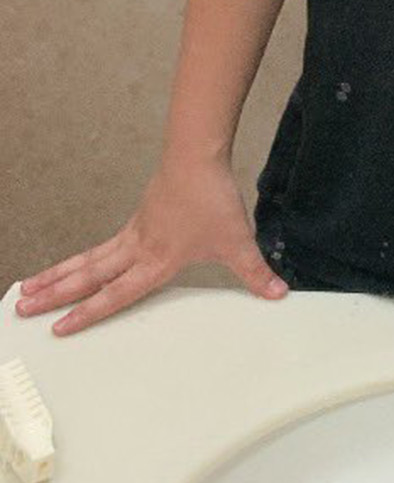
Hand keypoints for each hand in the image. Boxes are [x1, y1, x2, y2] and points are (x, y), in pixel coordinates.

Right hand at [14, 155, 286, 335]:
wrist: (197, 153)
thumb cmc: (213, 197)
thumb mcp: (238, 241)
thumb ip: (257, 273)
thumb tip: (279, 294)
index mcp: (155, 261)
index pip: (114, 294)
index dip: (87, 313)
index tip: (59, 329)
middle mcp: (137, 249)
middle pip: (87, 276)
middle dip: (54, 295)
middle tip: (21, 308)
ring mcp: (134, 232)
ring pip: (88, 260)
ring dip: (57, 275)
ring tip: (28, 288)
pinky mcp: (138, 218)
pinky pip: (102, 246)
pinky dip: (81, 259)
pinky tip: (73, 267)